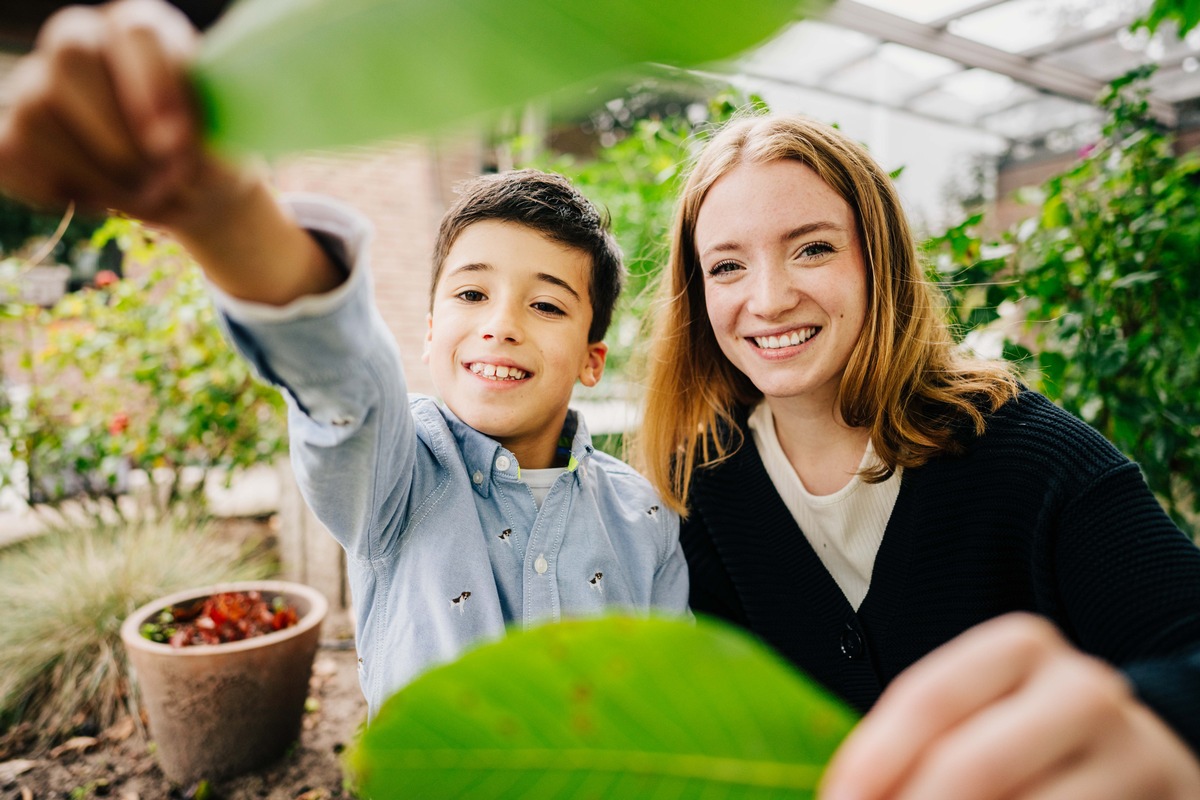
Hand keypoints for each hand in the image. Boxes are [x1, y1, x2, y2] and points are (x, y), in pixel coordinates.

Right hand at [0, 0, 343, 303]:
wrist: (191, 186)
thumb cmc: (213, 153)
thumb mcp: (230, 145)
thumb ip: (212, 139)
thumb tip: (180, 151)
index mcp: (144, 31)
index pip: (136, 33)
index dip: (153, 85)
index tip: (176, 140)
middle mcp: (83, 42)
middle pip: (70, 57)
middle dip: (118, 132)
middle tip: (161, 177)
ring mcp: (40, 84)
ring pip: (36, 114)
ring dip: (96, 172)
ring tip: (144, 194)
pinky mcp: (17, 131)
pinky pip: (10, 156)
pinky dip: (55, 189)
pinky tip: (98, 200)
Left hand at [819, 613, 1199, 799]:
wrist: (1141, 753)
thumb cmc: (1024, 733)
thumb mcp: (976, 716)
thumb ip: (915, 748)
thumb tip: (847, 799)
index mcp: (1019, 647)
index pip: (928, 699)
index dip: (871, 762)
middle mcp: (1081, 689)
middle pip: (974, 764)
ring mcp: (1133, 752)